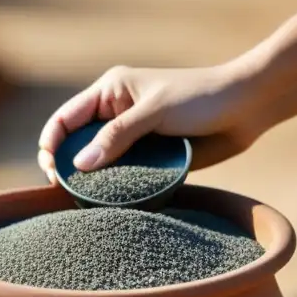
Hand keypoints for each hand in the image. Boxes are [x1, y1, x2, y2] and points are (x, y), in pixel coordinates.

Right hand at [37, 63, 261, 182]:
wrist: (245, 108)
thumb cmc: (199, 98)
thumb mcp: (154, 112)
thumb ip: (117, 137)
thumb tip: (79, 165)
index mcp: (109, 92)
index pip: (66, 119)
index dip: (52, 143)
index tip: (52, 169)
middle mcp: (116, 115)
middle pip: (78, 145)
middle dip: (69, 167)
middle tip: (66, 191)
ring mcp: (134, 139)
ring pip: (101, 165)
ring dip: (94, 183)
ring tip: (87, 202)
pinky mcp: (151, 158)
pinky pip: (125, 177)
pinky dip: (118, 190)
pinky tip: (113, 204)